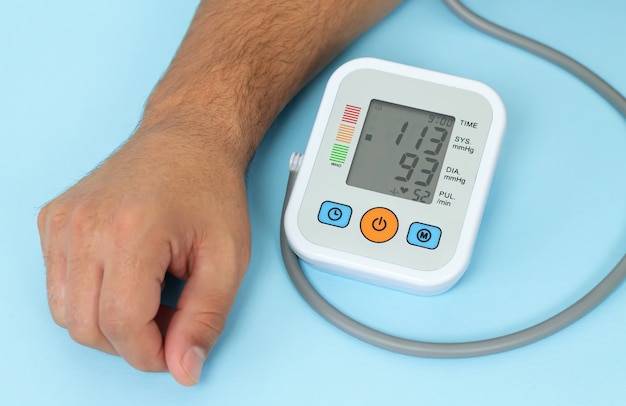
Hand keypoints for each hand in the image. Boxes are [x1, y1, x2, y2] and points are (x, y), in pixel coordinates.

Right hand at [37, 127, 250, 384]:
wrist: (186, 139)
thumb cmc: (209, 189)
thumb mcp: (228, 258)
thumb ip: (206, 319)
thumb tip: (183, 369)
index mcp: (130, 231)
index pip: (121, 326)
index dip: (151, 353)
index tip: (176, 346)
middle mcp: (84, 225)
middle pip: (87, 327)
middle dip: (131, 342)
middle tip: (170, 315)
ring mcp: (61, 222)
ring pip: (66, 314)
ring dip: (109, 323)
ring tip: (150, 295)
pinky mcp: (51, 222)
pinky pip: (59, 287)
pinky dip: (90, 299)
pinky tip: (125, 277)